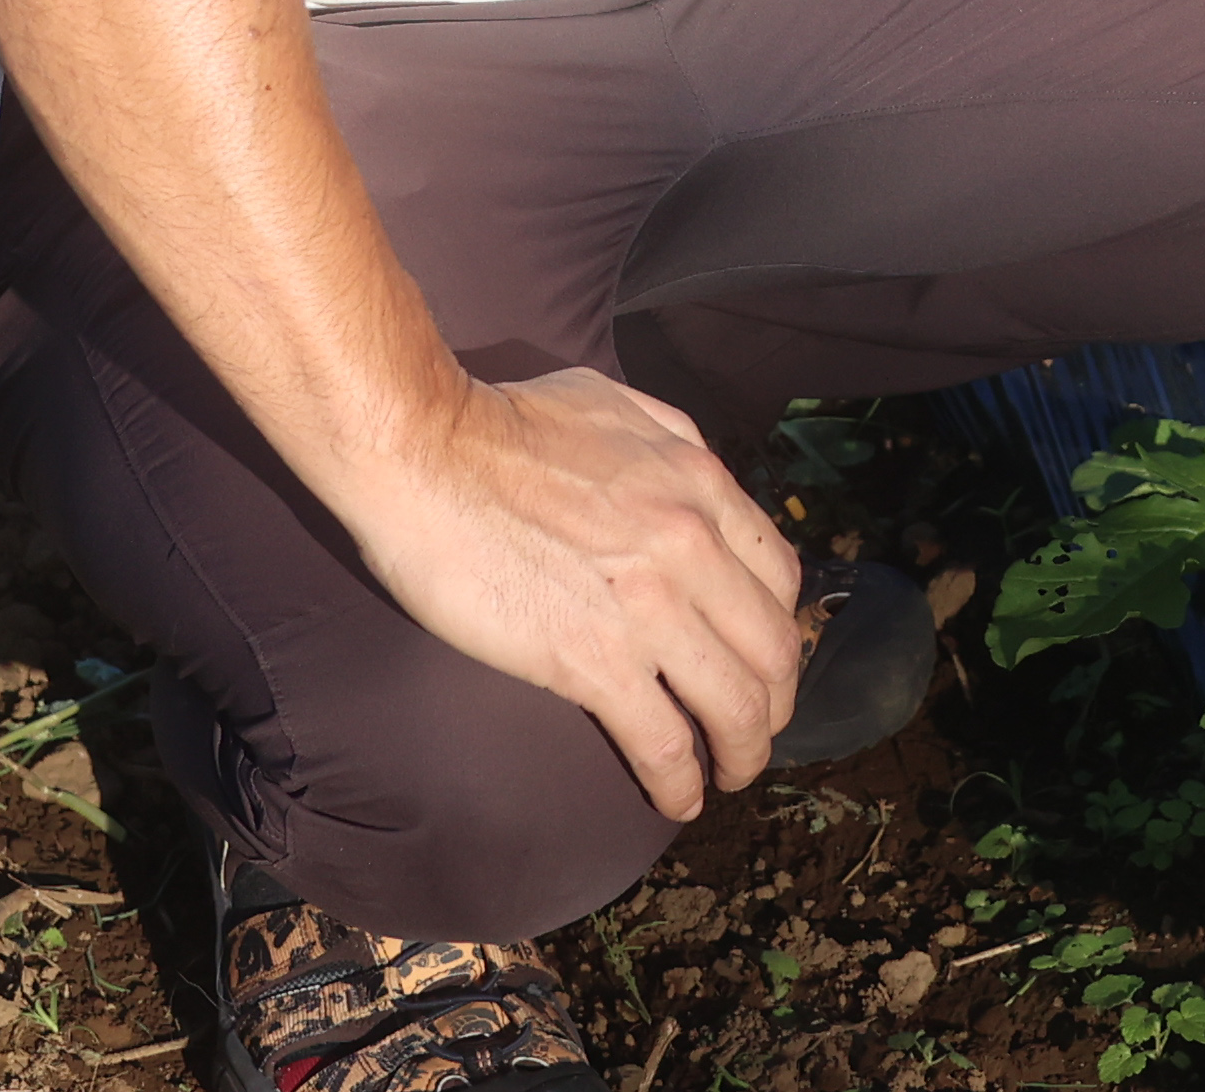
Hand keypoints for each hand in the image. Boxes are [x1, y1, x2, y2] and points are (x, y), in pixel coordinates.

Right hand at [334, 366, 806, 818]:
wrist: (424, 453)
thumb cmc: (503, 423)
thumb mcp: (617, 405)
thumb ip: (671, 443)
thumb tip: (694, 478)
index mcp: (701, 484)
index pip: (780, 577)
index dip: (778, 631)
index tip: (761, 661)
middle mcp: (693, 546)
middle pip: (773, 650)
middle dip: (776, 704)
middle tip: (754, 731)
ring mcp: (648, 608)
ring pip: (736, 705)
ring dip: (742, 753)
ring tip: (728, 776)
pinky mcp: (593, 660)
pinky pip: (662, 742)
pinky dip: (679, 783)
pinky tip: (676, 800)